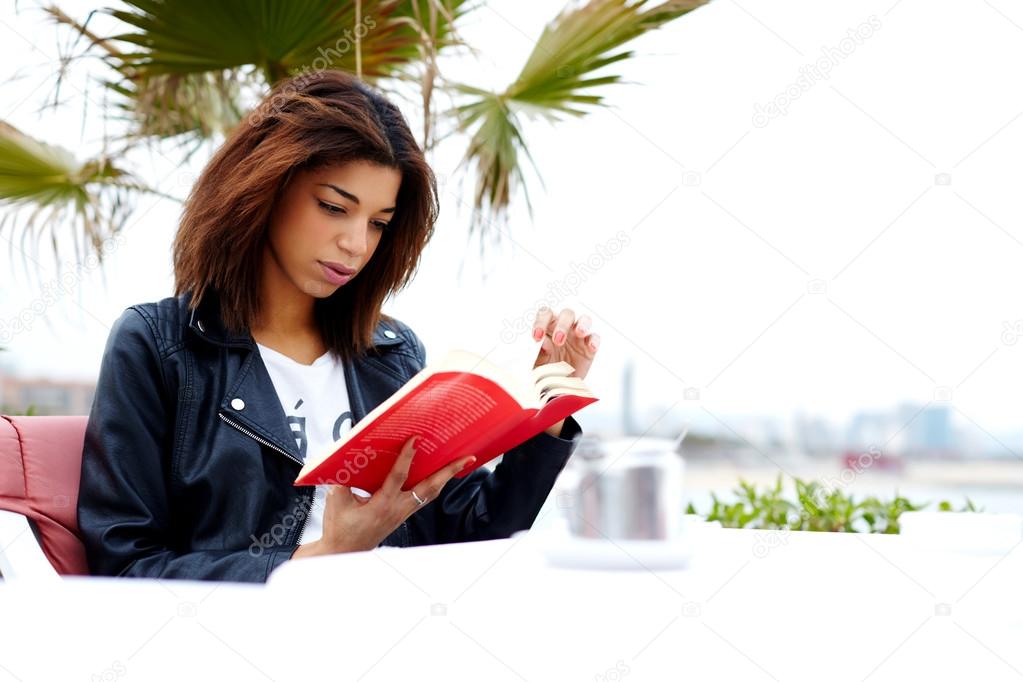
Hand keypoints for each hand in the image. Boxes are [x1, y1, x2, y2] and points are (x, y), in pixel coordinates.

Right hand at [292, 436, 475, 557]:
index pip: (398, 477)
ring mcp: (403, 513)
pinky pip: (424, 498)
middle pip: (430, 488)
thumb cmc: (340, 527)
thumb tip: (351, 454)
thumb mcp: (337, 498)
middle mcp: (398, 509)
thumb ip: (345, 476)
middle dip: (449, 471)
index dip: (406, 457)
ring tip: (459, 462)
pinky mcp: (403, 515)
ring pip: (431, 493)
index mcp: (382, 504)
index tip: (415, 440)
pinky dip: (434, 485)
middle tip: (466, 457)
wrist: (344, 551)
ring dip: (446, 478)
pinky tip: (439, 476)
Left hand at [532, 306, 599, 380]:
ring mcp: (578, 336)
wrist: (559, 387)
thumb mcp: (539, 364)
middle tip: (558, 340)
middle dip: (562, 325)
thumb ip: (541, 353)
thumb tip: (543, 343)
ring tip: (579, 333)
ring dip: (582, 324)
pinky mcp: (589, 347)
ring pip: (585, 320)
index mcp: (548, 327)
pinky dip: (594, 341)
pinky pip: (595, 338)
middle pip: (567, 314)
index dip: (541, 322)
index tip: (537, 336)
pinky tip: (591, 347)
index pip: (545, 314)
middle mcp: (564, 328)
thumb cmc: (546, 370)